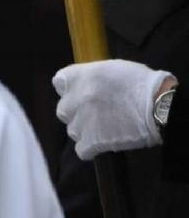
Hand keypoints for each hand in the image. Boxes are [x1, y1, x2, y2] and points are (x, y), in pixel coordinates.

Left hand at [53, 59, 171, 159]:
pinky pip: (82, 149)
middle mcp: (75, 99)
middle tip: (98, 111)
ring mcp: (81, 122)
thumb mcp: (112, 68)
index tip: (82, 91)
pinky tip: (104, 141)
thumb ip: (90, 75)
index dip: (71, 88)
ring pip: (73, 130)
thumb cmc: (141, 84)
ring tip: (107, 126)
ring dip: (86, 129)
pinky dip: (91, 148)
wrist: (159, 105)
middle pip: (64, 109)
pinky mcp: (90, 142)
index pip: (59, 81)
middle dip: (77, 111)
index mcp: (80, 77)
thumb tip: (80, 84)